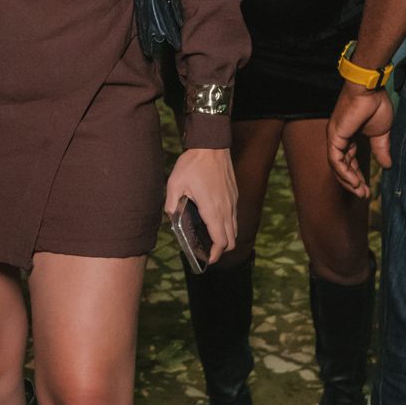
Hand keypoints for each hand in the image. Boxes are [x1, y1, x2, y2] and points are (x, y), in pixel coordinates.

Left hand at [165, 147, 237, 265]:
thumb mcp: (174, 183)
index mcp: (212, 209)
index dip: (215, 254)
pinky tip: (213, 221)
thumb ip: (171, 204)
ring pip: (234, 229)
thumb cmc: (192, 164)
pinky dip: (227, 225)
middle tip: (207, 251)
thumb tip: (171, 218)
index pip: (221, 241)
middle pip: (232, 239)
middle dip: (221, 250)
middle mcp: (227, 209)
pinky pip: (234, 217)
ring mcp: (233, 202)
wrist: (211, 145)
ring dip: (225, 238)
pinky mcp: (235, 195)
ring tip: (209, 239)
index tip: (207, 260)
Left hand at [327, 84, 393, 196]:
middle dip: (353, 183)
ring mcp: (335, 138)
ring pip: (337, 167)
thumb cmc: (376, 105)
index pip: (350, 163)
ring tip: (360, 192)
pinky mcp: (334, 136)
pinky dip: (344, 173)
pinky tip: (354, 182)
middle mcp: (339, 139)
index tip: (368, 190)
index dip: (358, 177)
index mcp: (349, 138)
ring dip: (349, 181)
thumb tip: (387, 166)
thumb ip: (381, 149)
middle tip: (364, 195)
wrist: (370, 90)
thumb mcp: (381, 133)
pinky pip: (335, 160)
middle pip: (342, 167)